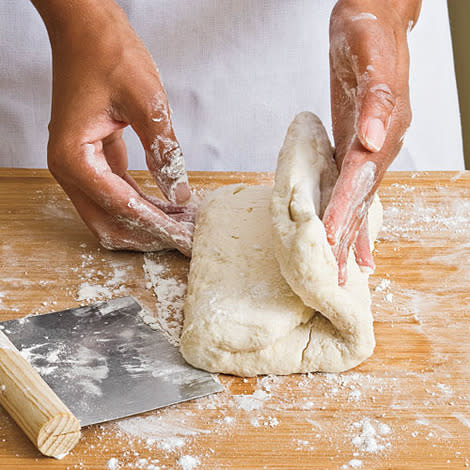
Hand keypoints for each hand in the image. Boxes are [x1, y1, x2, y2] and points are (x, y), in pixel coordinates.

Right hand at [32, 0, 193, 254]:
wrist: (87, 29)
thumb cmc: (108, 53)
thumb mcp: (146, 101)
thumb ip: (164, 151)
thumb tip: (180, 194)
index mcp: (73, 157)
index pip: (119, 206)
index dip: (155, 224)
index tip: (183, 237)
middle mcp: (70, 168)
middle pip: (108, 222)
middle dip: (146, 235)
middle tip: (183, 239)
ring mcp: (79, 166)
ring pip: (111, 214)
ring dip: (145, 223)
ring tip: (182, 226)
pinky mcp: (93, 160)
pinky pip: (116, 194)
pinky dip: (141, 205)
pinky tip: (168, 207)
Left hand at [323, 0, 420, 284]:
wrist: (374, 22)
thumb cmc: (369, 36)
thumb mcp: (371, 60)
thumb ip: (375, 101)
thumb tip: (370, 139)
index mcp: (381, 134)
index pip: (358, 182)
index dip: (344, 212)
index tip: (331, 243)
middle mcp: (378, 148)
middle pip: (361, 203)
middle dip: (348, 240)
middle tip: (338, 278)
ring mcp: (368, 150)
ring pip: (358, 201)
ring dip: (350, 235)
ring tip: (346, 268)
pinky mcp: (354, 146)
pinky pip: (352, 187)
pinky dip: (349, 212)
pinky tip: (346, 228)